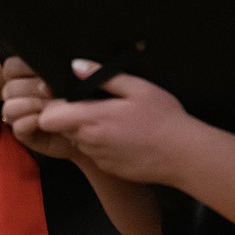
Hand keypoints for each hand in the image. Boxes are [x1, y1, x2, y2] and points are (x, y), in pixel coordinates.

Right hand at [0, 56, 78, 160]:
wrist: (95, 135)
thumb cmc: (88, 104)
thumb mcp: (84, 84)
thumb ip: (77, 72)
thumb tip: (75, 65)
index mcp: (30, 77)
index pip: (12, 67)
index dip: (22, 67)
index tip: (40, 71)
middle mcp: (22, 96)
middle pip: (10, 87)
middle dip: (30, 88)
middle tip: (50, 91)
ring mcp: (22, 116)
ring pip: (9, 108)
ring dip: (27, 106)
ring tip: (46, 108)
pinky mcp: (27, 135)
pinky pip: (16, 128)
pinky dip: (27, 123)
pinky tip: (42, 122)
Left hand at [36, 67, 193, 186]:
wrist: (186, 157)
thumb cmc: (164, 119)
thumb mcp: (137, 88)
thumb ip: (101, 75)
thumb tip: (76, 66)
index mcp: (92, 118)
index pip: (48, 117)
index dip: (52, 107)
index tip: (67, 99)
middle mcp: (89, 141)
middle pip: (61, 127)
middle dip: (70, 117)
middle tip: (94, 107)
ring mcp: (98, 157)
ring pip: (78, 140)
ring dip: (86, 131)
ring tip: (112, 122)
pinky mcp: (109, 168)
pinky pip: (94, 153)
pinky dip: (100, 145)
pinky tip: (122, 138)